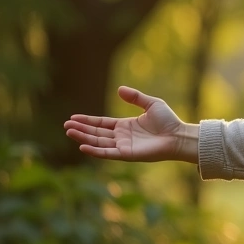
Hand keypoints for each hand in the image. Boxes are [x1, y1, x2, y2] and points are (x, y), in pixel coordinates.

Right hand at [63, 86, 195, 161]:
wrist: (178, 135)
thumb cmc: (168, 121)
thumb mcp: (151, 104)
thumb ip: (135, 97)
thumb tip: (119, 89)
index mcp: (125, 126)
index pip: (101, 123)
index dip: (87, 121)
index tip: (73, 118)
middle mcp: (121, 137)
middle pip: (96, 133)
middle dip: (81, 130)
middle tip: (66, 126)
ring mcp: (123, 146)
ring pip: (98, 142)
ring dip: (83, 138)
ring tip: (69, 132)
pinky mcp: (127, 154)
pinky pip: (107, 153)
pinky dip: (95, 151)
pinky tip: (82, 147)